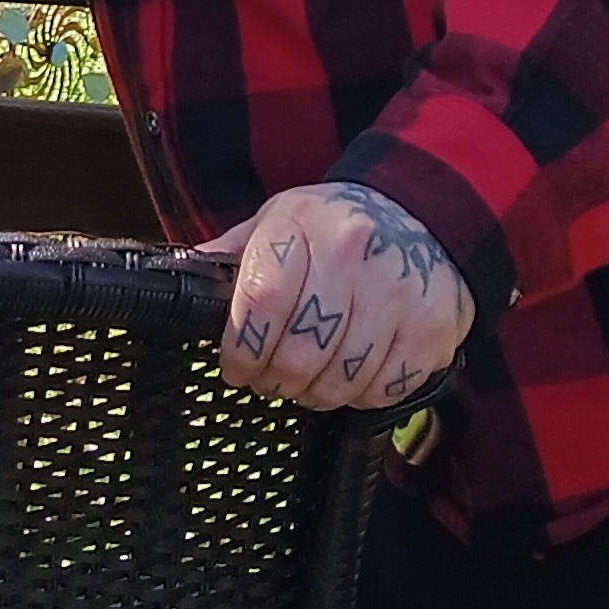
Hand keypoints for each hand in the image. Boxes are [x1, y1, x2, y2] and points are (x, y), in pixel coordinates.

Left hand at [206, 183, 474, 415]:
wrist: (420, 214)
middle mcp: (353, 253)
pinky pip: (384, 389)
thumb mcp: (277, 220)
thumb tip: (177, 282)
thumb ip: (231, 254)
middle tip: (273, 379)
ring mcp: (399, 292)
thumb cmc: (332, 227)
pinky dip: (362, 394)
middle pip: (300, 352)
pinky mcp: (431, 328)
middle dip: (276, 380)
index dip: (241, 350)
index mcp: (302, 224)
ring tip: (312, 378)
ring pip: (342, 380)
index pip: (260, 302)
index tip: (236, 368)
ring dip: (317, 393)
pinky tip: (354, 372)